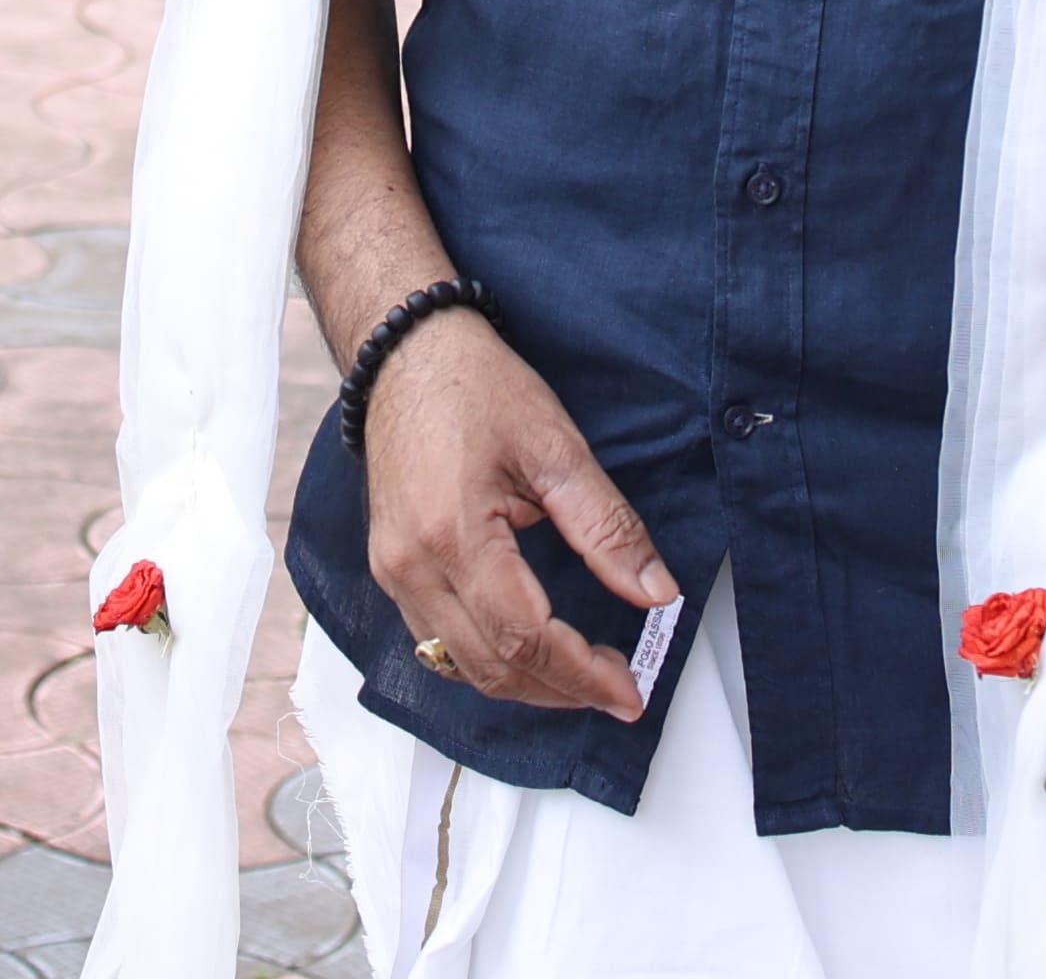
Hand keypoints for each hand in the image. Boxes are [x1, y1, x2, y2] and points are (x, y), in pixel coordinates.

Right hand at [356, 311, 676, 720]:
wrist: (405, 354)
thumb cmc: (472, 385)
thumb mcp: (556, 447)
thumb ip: (607, 526)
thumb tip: (656, 591)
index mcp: (454, 534)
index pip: (525, 638)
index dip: (583, 676)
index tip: (628, 690)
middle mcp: (412, 565)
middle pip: (492, 667)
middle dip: (561, 691)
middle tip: (618, 689)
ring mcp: (393, 571)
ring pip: (460, 666)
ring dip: (526, 684)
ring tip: (583, 678)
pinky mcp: (389, 568)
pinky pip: (437, 641)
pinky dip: (489, 659)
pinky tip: (529, 651)